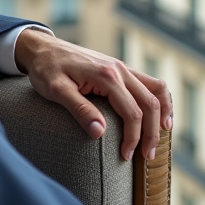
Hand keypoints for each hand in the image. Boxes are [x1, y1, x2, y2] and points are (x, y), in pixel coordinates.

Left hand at [13, 28, 172, 162]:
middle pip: (150, 103)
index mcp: (106, 75)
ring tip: (162, 136)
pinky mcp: (119, 68)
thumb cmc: (46, 69)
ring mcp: (121, 67)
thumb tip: (100, 132)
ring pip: (156, 89)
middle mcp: (119, 69)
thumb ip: (79, 109)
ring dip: (163, 113)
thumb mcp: (56, 90)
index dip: (133, 138)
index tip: (125, 156)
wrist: (41, 48)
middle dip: (152, 132)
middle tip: (147, 156)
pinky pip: (148, 82)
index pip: (131, 112)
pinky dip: (158, 99)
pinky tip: (159, 114)